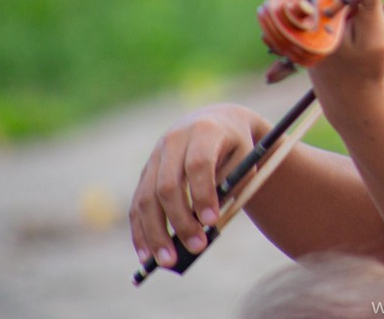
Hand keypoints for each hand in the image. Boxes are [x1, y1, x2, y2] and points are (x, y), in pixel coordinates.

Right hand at [129, 103, 266, 267]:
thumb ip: (230, 184)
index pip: (198, 164)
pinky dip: (140, 231)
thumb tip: (206, 225)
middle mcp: (173, 140)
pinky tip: (146, 255)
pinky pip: (137, 204)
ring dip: (155, 233)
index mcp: (204, 131)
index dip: (203, 194)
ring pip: (147, 198)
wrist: (217, 122)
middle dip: (180, 220)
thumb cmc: (236, 146)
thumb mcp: (245, 158)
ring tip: (168, 261)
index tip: (212, 222)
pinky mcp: (146, 171)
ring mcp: (155, 156)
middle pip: (168, 185)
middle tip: (196, 248)